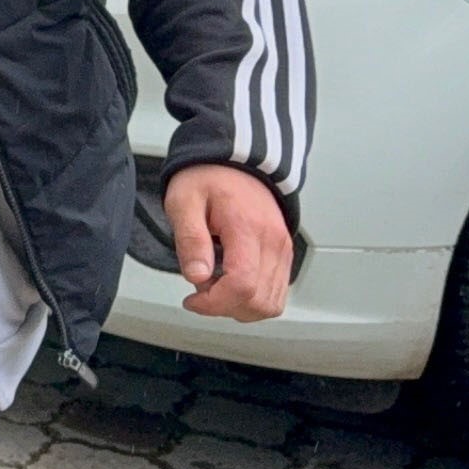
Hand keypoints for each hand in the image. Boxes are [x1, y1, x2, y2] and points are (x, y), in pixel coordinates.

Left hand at [165, 164, 291, 321]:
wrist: (236, 161)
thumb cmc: (208, 178)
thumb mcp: (184, 202)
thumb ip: (190, 239)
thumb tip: (196, 276)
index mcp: (247, 228)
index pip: (242, 285)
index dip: (215, 303)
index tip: (193, 300)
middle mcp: (273, 242)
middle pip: (258, 302)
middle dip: (225, 307)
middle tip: (202, 290)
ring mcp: (283, 249)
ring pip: (271, 304)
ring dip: (240, 307)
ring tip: (217, 285)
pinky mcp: (284, 254)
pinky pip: (276, 294)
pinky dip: (254, 300)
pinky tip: (232, 284)